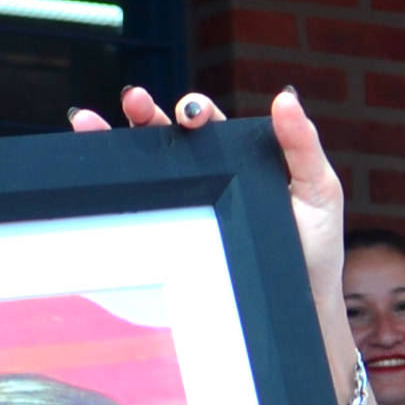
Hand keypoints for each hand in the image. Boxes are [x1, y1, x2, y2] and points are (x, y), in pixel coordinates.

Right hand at [71, 87, 351, 398]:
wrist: (297, 308)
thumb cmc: (314, 248)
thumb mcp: (319, 190)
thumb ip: (303, 144)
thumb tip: (284, 97)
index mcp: (239, 157)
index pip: (209, 124)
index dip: (194, 111)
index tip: (190, 115)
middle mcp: (208, 176)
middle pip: (168, 136)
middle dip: (145, 113)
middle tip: (133, 101)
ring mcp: (187, 204)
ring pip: (145, 164)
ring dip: (115, 137)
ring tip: (86, 120)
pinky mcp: (173, 232)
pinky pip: (138, 202)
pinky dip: (107, 178)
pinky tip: (84, 156)